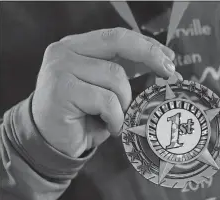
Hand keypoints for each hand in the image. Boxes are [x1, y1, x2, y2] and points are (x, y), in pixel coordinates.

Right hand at [32, 28, 179, 157]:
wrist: (50, 142)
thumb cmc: (82, 117)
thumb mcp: (105, 90)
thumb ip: (125, 74)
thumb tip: (166, 68)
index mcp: (78, 47)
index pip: (117, 37)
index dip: (147, 45)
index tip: (169, 58)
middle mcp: (66, 51)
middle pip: (118, 42)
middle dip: (150, 56)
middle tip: (170, 73)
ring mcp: (61, 68)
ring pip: (116, 77)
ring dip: (125, 102)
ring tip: (118, 119)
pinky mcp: (62, 89)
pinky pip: (107, 100)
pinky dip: (116, 117)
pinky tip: (111, 128)